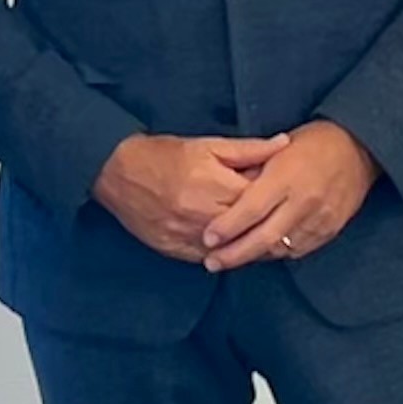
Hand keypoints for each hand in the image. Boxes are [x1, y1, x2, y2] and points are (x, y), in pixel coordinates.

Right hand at [94, 133, 284, 263]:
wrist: (118, 173)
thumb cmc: (164, 155)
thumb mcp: (208, 145)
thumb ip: (249, 149)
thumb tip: (284, 144)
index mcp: (215, 185)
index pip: (260, 200)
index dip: (275, 198)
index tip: (284, 195)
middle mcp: (204, 216)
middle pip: (249, 228)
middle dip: (266, 224)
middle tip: (280, 219)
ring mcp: (189, 237)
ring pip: (232, 250)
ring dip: (249, 245)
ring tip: (262, 237)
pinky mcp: (176, 251)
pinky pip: (209, 259)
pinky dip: (224, 254)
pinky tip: (234, 248)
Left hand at [201, 121, 377, 272]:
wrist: (359, 148)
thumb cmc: (313, 143)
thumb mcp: (278, 148)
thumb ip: (253, 172)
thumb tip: (226, 196)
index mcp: (286, 176)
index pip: (250, 209)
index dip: (227, 227)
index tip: (208, 238)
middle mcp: (303, 200)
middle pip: (264, 237)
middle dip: (234, 254)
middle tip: (212, 262)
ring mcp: (319, 218)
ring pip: (280, 248)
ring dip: (254, 256)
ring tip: (232, 259)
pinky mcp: (330, 230)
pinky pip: (298, 250)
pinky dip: (278, 253)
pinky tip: (262, 252)